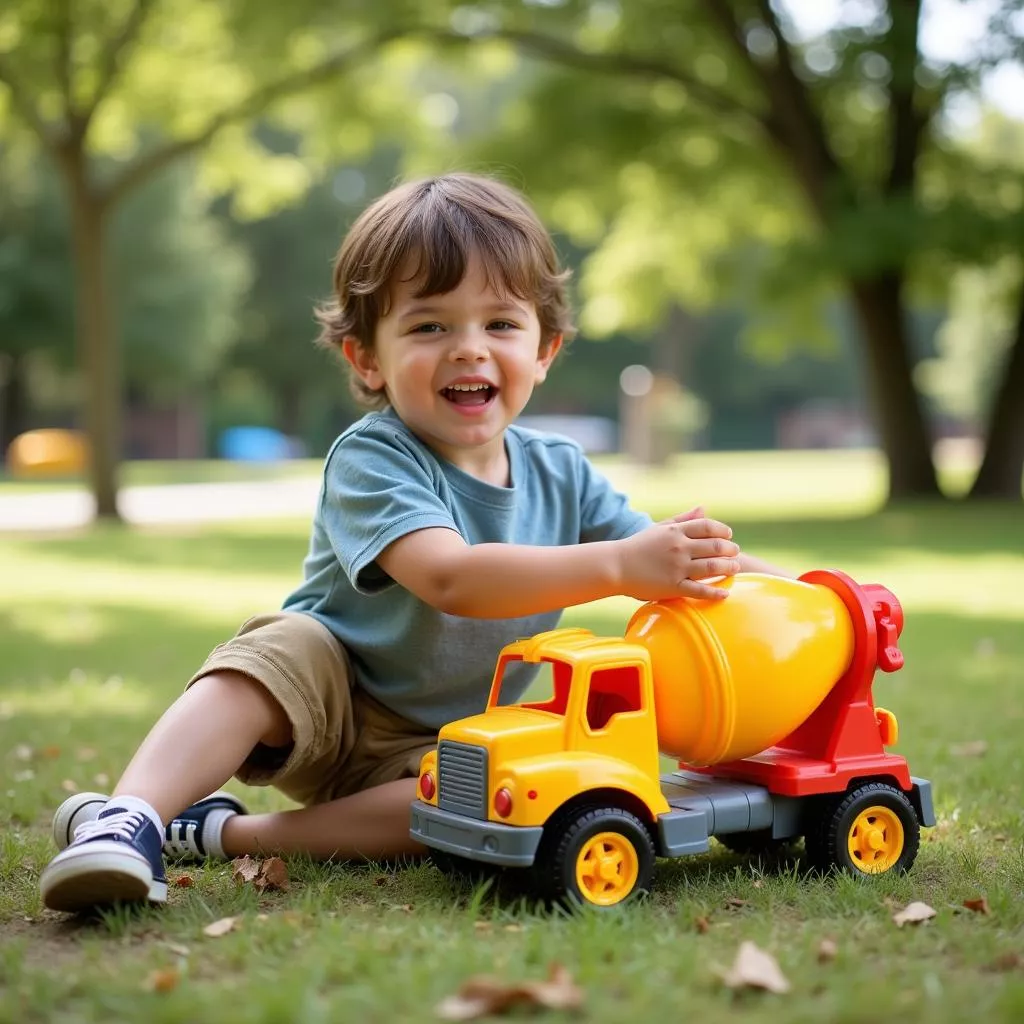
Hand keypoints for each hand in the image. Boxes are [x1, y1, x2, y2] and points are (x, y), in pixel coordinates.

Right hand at [615, 509, 740, 600]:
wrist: (615, 566)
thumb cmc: (637, 546)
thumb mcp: (660, 528)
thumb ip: (683, 519)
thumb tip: (704, 508)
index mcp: (675, 532)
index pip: (708, 527)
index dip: (723, 531)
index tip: (729, 536)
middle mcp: (679, 548)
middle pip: (715, 546)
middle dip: (730, 550)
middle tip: (736, 553)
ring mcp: (677, 567)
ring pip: (712, 567)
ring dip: (729, 567)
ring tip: (735, 568)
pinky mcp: (673, 586)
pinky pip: (700, 590)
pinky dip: (715, 592)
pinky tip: (725, 593)